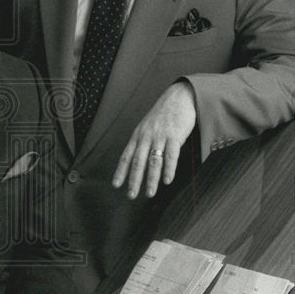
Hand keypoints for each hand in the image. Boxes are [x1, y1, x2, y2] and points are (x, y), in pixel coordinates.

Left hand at [112, 81, 196, 198]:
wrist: (178, 97)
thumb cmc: (163, 114)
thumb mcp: (147, 127)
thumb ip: (142, 142)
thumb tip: (137, 161)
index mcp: (138, 136)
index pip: (126, 156)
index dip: (120, 172)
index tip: (116, 185)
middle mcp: (146, 137)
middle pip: (137, 162)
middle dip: (134, 180)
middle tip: (131, 195)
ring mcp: (160, 136)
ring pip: (153, 161)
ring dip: (151, 179)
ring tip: (149, 193)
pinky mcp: (175, 136)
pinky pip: (171, 155)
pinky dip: (168, 169)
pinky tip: (167, 180)